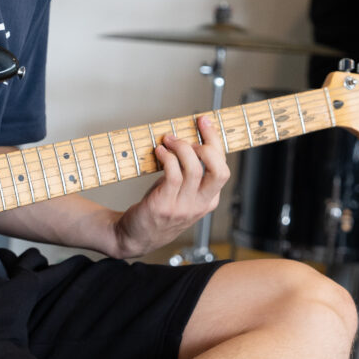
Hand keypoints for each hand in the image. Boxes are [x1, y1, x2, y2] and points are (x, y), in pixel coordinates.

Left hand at [113, 115, 228, 257]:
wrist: (135, 236)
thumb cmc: (160, 208)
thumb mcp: (183, 194)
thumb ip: (192, 173)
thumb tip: (190, 137)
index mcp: (209, 200)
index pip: (222, 167)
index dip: (215, 141)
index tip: (204, 122)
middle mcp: (200, 204)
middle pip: (219, 170)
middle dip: (208, 144)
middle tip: (191, 132)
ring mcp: (182, 207)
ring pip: (194, 169)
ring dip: (182, 147)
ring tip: (169, 139)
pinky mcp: (163, 206)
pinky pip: (172, 175)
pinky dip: (168, 158)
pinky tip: (160, 152)